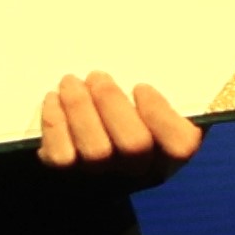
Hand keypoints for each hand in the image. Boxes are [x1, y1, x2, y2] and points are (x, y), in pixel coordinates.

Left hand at [35, 74, 199, 181]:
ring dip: (80, 108)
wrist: (94, 147)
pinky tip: (54, 99)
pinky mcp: (69, 177)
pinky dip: (55, 124)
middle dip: (111, 102)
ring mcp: (105, 177)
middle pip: (133, 145)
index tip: (140, 87)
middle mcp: (141, 170)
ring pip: (95, 151)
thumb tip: (179, 57)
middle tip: (96, 76)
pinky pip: (61, 157)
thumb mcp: (159, 102)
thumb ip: (169, 87)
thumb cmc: (130, 113)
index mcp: (171, 150)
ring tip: (71, 81)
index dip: (160, 115)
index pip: (180, 145)